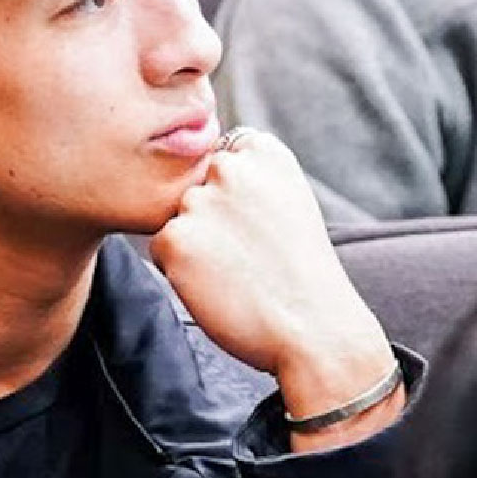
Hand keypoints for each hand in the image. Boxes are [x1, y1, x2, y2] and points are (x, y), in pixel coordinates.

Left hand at [147, 128, 397, 446]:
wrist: (315, 326)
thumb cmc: (301, 271)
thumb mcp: (289, 200)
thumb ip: (250, 176)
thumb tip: (203, 170)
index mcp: (262, 151)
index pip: (222, 157)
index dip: (233, 198)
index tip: (259, 225)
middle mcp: (229, 167)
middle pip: (194, 188)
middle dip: (209, 219)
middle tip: (248, 254)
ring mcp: (200, 202)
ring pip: (176, 218)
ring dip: (194, 244)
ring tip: (237, 270)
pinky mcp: (176, 238)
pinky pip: (162, 249)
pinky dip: (180, 271)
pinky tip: (219, 285)